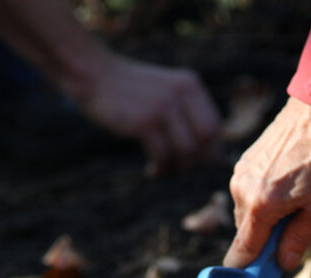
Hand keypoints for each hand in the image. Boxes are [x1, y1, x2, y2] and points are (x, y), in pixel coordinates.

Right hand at [81, 55, 221, 175]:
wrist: (94, 74)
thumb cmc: (130, 91)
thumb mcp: (166, 92)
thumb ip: (187, 112)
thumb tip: (212, 154)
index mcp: (190, 86)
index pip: (216, 127)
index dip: (211, 151)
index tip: (196, 162)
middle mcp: (181, 94)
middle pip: (206, 141)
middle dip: (196, 162)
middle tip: (179, 169)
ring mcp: (163, 107)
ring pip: (187, 152)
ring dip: (177, 169)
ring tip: (163, 170)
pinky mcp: (144, 122)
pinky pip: (163, 156)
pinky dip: (160, 169)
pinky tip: (151, 170)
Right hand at [226, 97, 310, 270]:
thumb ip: (300, 240)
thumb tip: (283, 264)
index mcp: (260, 207)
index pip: (241, 253)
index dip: (246, 272)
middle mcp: (242, 192)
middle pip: (246, 235)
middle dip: (265, 242)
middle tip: (295, 232)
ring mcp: (239, 176)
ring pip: (247, 215)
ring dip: (267, 219)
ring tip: (297, 201)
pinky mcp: (243, 164)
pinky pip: (249, 195)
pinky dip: (265, 200)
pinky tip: (289, 186)